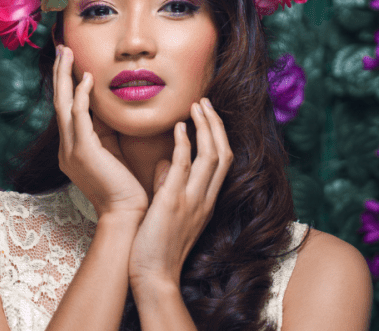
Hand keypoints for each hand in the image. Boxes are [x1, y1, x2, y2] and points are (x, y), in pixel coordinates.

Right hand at [53, 45, 148, 219]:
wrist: (127, 215)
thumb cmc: (126, 187)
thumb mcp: (114, 152)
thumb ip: (108, 131)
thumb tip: (111, 108)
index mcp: (73, 149)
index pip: (68, 110)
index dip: (68, 84)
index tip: (71, 62)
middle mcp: (67, 148)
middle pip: (59, 102)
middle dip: (60, 74)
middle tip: (62, 48)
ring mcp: (71, 149)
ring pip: (64, 104)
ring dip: (65, 76)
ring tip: (67, 53)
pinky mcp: (83, 150)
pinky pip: (78, 115)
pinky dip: (81, 95)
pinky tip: (86, 78)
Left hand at [128, 98, 233, 289]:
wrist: (153, 276)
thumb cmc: (156, 245)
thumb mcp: (169, 210)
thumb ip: (169, 183)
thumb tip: (165, 161)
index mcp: (206, 200)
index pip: (223, 161)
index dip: (218, 134)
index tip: (207, 114)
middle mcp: (205, 198)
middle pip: (224, 153)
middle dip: (216, 124)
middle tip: (205, 102)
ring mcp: (192, 200)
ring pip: (212, 155)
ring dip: (206, 127)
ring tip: (196, 106)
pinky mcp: (174, 202)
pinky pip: (185, 166)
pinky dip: (185, 143)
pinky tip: (179, 127)